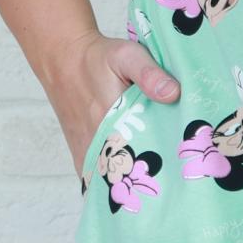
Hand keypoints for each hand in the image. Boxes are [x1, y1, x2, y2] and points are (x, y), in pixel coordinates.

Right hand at [51, 29, 179, 174]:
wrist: (63, 59)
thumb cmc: (98, 58)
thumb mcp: (127, 55)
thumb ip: (149, 74)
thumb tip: (173, 94)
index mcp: (110, 121)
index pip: (139, 157)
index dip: (160, 168)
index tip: (179, 173)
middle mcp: (95, 141)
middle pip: (127, 173)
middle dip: (149, 180)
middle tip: (173, 181)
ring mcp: (86, 150)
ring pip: (110, 180)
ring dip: (129, 184)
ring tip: (154, 186)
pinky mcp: (81, 151)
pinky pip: (96, 178)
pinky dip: (111, 183)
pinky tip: (129, 187)